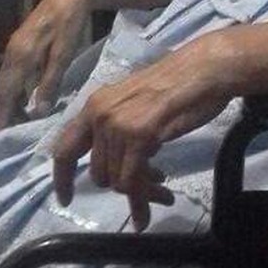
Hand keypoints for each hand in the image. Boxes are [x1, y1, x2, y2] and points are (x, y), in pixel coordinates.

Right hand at [0, 0, 94, 129]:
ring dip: (7, 99)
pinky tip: (22, 95)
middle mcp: (12, 53)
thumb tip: (37, 109)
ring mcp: (14, 46)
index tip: (0, 133)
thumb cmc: (69, 24)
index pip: (5, 93)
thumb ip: (50, 81)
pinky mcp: (20, 42)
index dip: (1, 114)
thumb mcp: (64, 54)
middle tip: (6, 131)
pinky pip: (11, 71)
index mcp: (21, 57)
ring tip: (14, 118)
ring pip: (5, 79)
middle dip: (1, 110)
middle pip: (1, 88)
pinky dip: (13, 86)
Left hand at [52, 42, 230, 230]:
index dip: (62, 178)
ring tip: (162, 192)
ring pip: (118, 180)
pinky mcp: (139, 134)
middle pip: (98, 172)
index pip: (65, 148)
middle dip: (123, 187)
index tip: (66, 199)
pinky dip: (145, 196)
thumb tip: (116, 163)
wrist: (206, 68)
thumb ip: (118, 128)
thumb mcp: (136, 105)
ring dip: (141, 192)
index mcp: (96, 104)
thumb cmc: (180, 83)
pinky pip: (134, 181)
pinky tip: (163, 196)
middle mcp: (99, 114)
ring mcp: (118, 124)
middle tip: (149, 189)